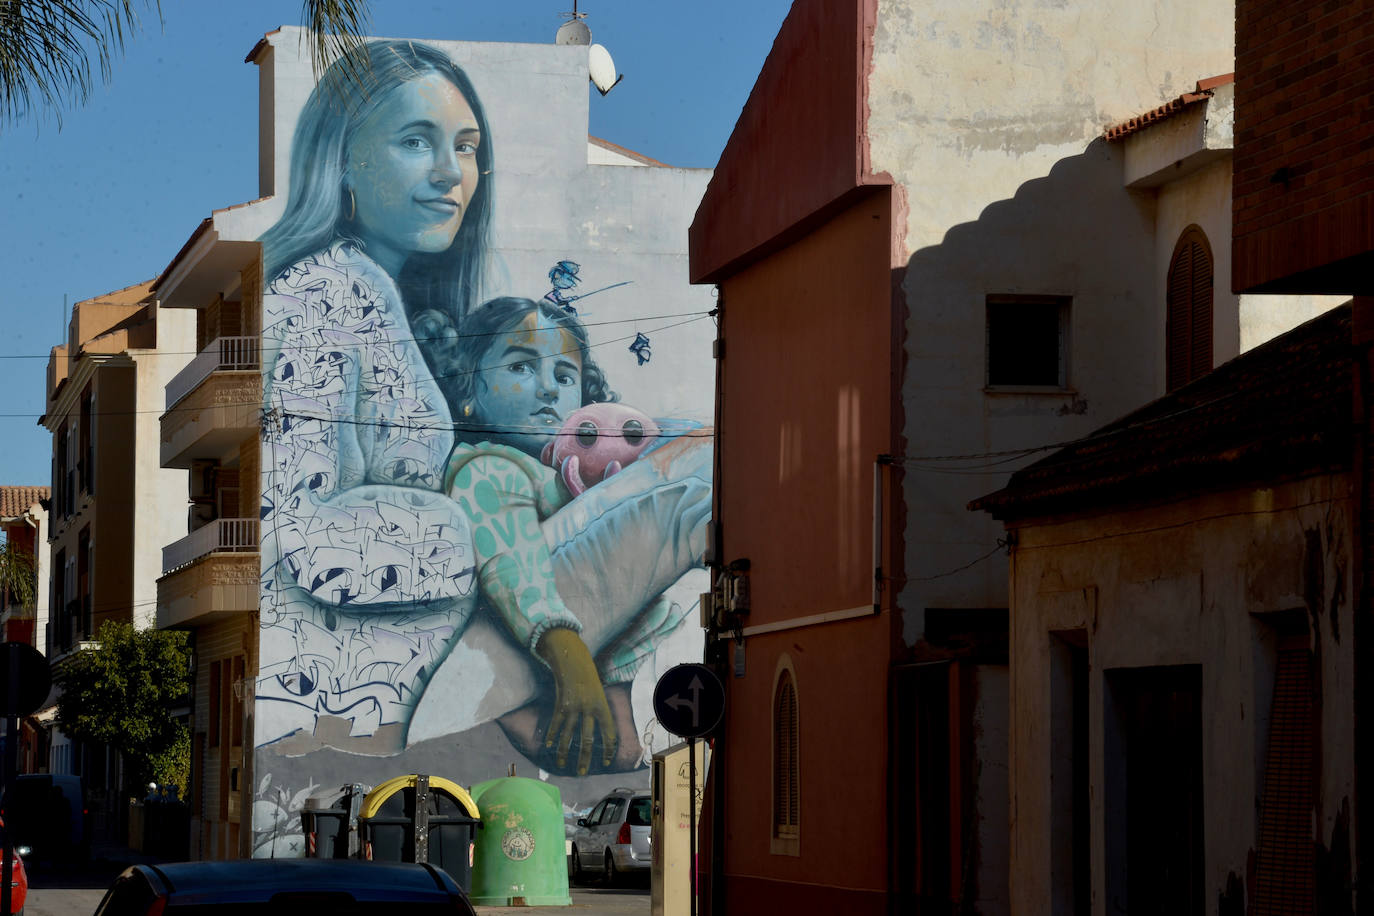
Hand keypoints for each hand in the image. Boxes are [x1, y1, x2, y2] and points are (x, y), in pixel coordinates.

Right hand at [536, 628, 617, 774]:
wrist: (573, 657)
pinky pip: (555, 724)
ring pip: (568, 735)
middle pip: (587, 740)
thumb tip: (599, 730)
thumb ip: (599, 711)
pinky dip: (551, 736)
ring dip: (564, 752)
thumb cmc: (588, 676)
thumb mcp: (599, 692)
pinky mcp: (560, 703)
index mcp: (603, 706)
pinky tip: (548, 746)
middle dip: (584, 758)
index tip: (606, 762)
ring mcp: (574, 706)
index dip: (608, 749)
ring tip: (561, 764)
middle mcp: (590, 708)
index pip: (609, 733)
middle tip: (582, 772)